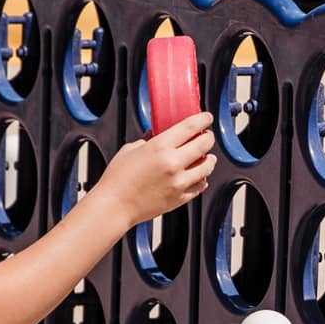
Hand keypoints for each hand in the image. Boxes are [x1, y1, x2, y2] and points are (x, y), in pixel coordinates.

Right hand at [100, 112, 214, 228]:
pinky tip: (199, 177)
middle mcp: (173, 163)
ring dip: (209, 160)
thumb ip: (147, 140)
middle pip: (204, 145)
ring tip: (207, 158)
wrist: (114, 205)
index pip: (191, 127)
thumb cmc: (118, 179)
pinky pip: (199, 186)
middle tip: (207, 136)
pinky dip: (202, 180)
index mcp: (160, 146)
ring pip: (207, 167)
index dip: (203, 119)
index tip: (206, 118)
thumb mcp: (130, 150)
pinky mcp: (180, 198)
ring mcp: (179, 182)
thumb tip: (155, 133)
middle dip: (209, 137)